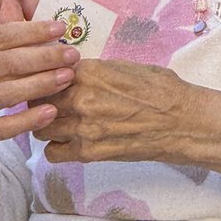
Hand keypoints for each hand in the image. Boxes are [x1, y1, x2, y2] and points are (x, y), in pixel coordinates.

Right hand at [0, 20, 77, 167]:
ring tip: (69, 77)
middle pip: (6, 62)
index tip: (61, 28)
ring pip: (7, 93)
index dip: (32, 31)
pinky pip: (5, 126)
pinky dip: (30, 119)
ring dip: (42, 84)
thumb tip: (20, 3)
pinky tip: (51, 112)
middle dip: (44, 57)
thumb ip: (2, 33)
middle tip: (73, 54)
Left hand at [41, 58, 220, 177]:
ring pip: (39, 127)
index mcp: (89, 72)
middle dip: (38, 100)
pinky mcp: (89, 153)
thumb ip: (94, 71)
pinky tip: (67, 143)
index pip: (44, 72)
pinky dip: (56, 148)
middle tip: (45, 102)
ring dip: (45, 124)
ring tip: (57, 122)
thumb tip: (73, 71)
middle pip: (36, 100)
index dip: (41, 76)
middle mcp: (80, 98)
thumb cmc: (162, 90)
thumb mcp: (126, 67)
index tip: (42, 79)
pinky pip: (53, 153)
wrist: (184, 122)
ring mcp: (83, 127)